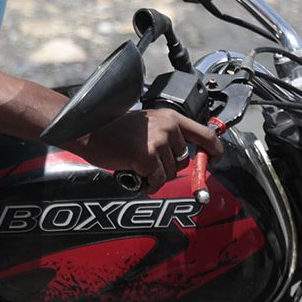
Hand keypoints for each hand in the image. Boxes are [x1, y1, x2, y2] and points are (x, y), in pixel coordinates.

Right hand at [72, 108, 222, 190]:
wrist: (88, 130)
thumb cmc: (113, 129)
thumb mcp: (147, 125)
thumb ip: (169, 135)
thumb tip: (188, 157)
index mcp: (171, 116)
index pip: (207, 135)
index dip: (214, 153)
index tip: (211, 162)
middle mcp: (168, 127)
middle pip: (184, 161)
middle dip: (168, 168)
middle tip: (148, 164)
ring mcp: (158, 142)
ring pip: (170, 173)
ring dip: (155, 176)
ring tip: (136, 165)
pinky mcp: (147, 158)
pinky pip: (157, 181)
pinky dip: (147, 184)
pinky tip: (134, 174)